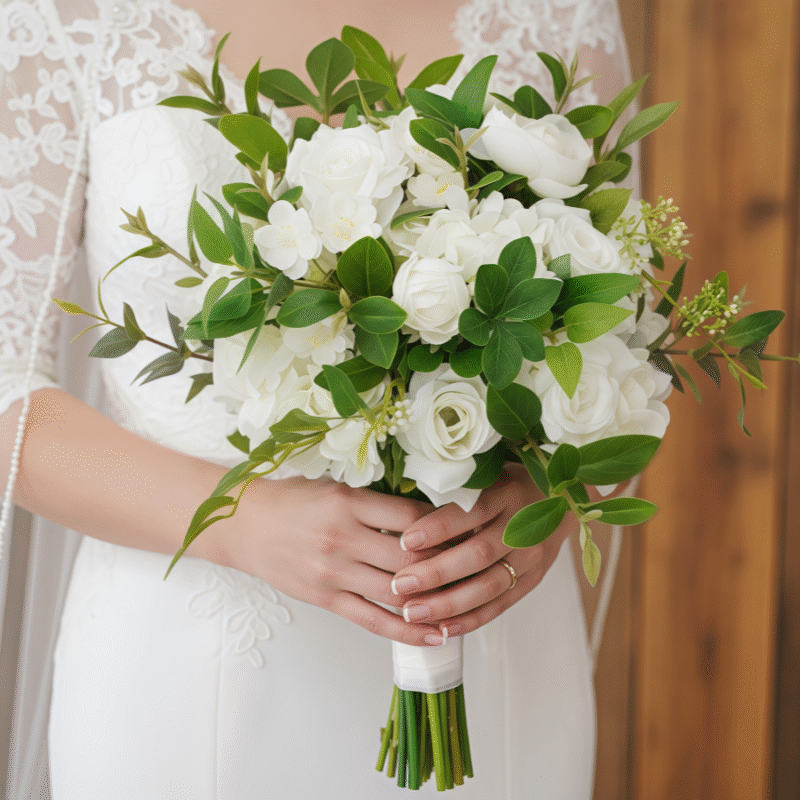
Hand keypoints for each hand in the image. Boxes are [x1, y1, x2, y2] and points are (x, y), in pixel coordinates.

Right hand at [203, 475, 446, 645]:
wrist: (244, 525)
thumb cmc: (292, 500)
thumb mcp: (334, 486)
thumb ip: (375, 500)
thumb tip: (427, 513)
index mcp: (347, 502)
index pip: (411, 516)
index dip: (444, 525)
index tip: (466, 527)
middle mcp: (341, 538)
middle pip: (409, 558)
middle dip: (446, 564)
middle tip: (475, 564)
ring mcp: (333, 572)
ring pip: (396, 591)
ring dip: (435, 599)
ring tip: (468, 602)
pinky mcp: (326, 598)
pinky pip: (372, 619)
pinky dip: (407, 630)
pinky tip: (435, 634)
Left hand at [389, 463, 571, 637]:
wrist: (564, 499)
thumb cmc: (510, 482)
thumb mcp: (488, 473)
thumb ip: (456, 490)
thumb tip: (405, 510)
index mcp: (507, 492)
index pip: (470, 512)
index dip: (437, 527)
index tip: (404, 539)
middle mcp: (522, 526)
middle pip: (477, 554)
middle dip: (435, 573)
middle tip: (399, 584)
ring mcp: (530, 557)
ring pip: (488, 586)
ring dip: (448, 603)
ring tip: (412, 612)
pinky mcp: (532, 580)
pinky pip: (500, 605)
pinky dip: (471, 619)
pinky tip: (442, 628)